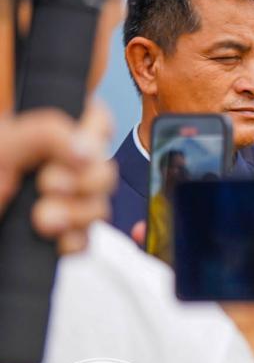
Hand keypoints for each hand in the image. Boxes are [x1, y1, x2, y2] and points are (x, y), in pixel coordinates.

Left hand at [0, 102, 114, 253]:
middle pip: (103, 167)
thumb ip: (45, 135)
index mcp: (40, 136)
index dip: (94, 136)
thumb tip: (87, 146)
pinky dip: (74, 241)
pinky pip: (88, 238)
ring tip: (42, 222)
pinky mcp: (55, 236)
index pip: (94, 120)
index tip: (74, 153)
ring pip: (99, 205)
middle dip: (83, 183)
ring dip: (77, 215)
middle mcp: (53, 165)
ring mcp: (57, 203)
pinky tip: (52, 241)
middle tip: (47, 187)